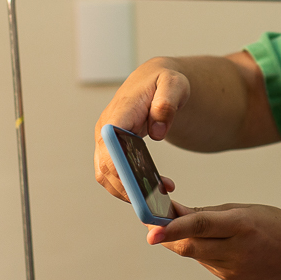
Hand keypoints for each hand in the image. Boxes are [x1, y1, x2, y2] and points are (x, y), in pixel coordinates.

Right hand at [94, 58, 185, 200]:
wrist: (155, 80)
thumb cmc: (164, 80)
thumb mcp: (175, 84)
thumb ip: (167, 103)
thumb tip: (157, 132)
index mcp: (119, 111)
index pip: (109, 142)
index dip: (118, 165)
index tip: (136, 184)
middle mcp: (106, 127)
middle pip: (105, 166)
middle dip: (128, 187)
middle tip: (156, 199)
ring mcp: (106, 140)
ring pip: (107, 175)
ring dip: (129, 191)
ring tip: (160, 195)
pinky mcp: (112, 149)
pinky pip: (114, 174)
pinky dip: (130, 186)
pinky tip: (154, 188)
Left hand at [147, 201, 280, 279]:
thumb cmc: (273, 225)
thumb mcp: (245, 210)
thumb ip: (210, 214)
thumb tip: (176, 212)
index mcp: (242, 226)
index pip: (201, 226)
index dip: (173, 228)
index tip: (151, 230)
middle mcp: (235, 250)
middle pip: (189, 246)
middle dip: (166, 234)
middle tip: (149, 220)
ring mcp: (231, 268)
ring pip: (193, 254)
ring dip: (179, 240)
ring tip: (170, 225)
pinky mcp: (228, 277)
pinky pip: (204, 260)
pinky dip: (197, 248)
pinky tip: (202, 239)